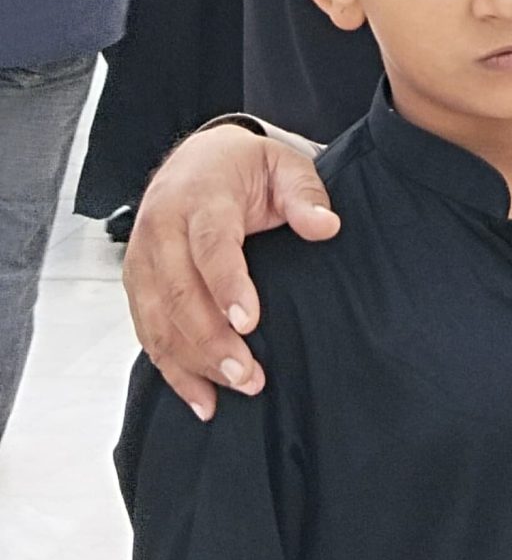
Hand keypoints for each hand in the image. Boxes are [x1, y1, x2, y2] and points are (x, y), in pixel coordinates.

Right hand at [124, 125, 339, 417]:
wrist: (195, 160)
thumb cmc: (244, 168)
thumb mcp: (283, 166)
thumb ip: (306, 195)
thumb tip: (326, 226)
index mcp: (199, 198)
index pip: (210, 246)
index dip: (227, 286)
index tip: (250, 323)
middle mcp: (161, 230)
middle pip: (179, 294)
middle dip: (212, 340)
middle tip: (249, 376)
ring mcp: (142, 260)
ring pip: (158, 321)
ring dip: (193, 363)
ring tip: (234, 389)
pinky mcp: (136, 285)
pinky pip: (148, 333)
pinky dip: (172, 370)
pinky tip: (201, 399)